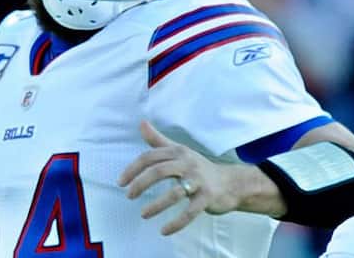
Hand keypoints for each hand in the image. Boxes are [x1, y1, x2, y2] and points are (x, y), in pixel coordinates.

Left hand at [118, 120, 239, 234]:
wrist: (232, 183)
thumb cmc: (199, 167)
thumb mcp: (179, 151)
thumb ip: (158, 140)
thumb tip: (141, 123)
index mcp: (178, 152)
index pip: (150, 157)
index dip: (133, 169)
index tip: (121, 182)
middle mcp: (188, 163)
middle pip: (159, 171)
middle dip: (140, 184)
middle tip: (129, 196)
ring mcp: (199, 181)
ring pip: (174, 193)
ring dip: (156, 205)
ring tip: (143, 214)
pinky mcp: (207, 198)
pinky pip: (189, 212)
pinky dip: (176, 223)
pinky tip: (164, 230)